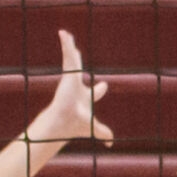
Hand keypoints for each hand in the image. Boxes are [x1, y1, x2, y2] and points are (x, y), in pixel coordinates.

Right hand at [27, 29, 113, 147]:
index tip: (104, 85)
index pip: (95, 92)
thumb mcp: (93, 128)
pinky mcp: (67, 74)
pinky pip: (68, 56)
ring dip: (68, 47)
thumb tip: (111, 142)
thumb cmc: (77, 124)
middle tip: (77, 52)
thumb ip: (103, 133)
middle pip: (78, 70)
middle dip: (77, 61)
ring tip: (65, 35)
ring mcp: (71, 79)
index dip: (100, 89)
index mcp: (85, 97)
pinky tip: (64, 34)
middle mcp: (76, 86)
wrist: (66, 120)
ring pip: (71, 60)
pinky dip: (66, 45)